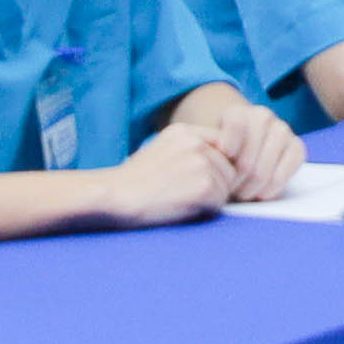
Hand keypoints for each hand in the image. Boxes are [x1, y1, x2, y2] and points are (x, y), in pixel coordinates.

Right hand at [92, 125, 236, 225]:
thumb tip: (222, 163)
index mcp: (184, 131)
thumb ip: (189, 151)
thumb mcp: (160, 152)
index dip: (214, 167)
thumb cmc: (133, 183)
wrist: (115, 197)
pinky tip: (181, 208)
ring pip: (226, 186)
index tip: (193, 181)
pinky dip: (205, 211)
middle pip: (228, 167)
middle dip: (215, 184)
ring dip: (210, 199)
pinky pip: (220, 203)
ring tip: (179, 200)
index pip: (220, 146)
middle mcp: (196, 142)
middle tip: (184, 194)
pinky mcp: (205, 186)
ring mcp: (202, 163)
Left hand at [178, 83, 302, 197]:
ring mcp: (282, 130)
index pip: (236, 123)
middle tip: (231, 191)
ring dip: (255, 184)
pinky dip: (275, 183)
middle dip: (239, 177)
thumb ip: (204, 152)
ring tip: (244, 194)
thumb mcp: (206, 151)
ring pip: (268, 161)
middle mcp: (262, 116)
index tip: (223, 163)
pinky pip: (290, 165)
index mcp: (237, 112)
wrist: (239, 159)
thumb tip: (210, 163)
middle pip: (251, 150)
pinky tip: (263, 193)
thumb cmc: (219, 159)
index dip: (228, 147)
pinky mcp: (297, 146)